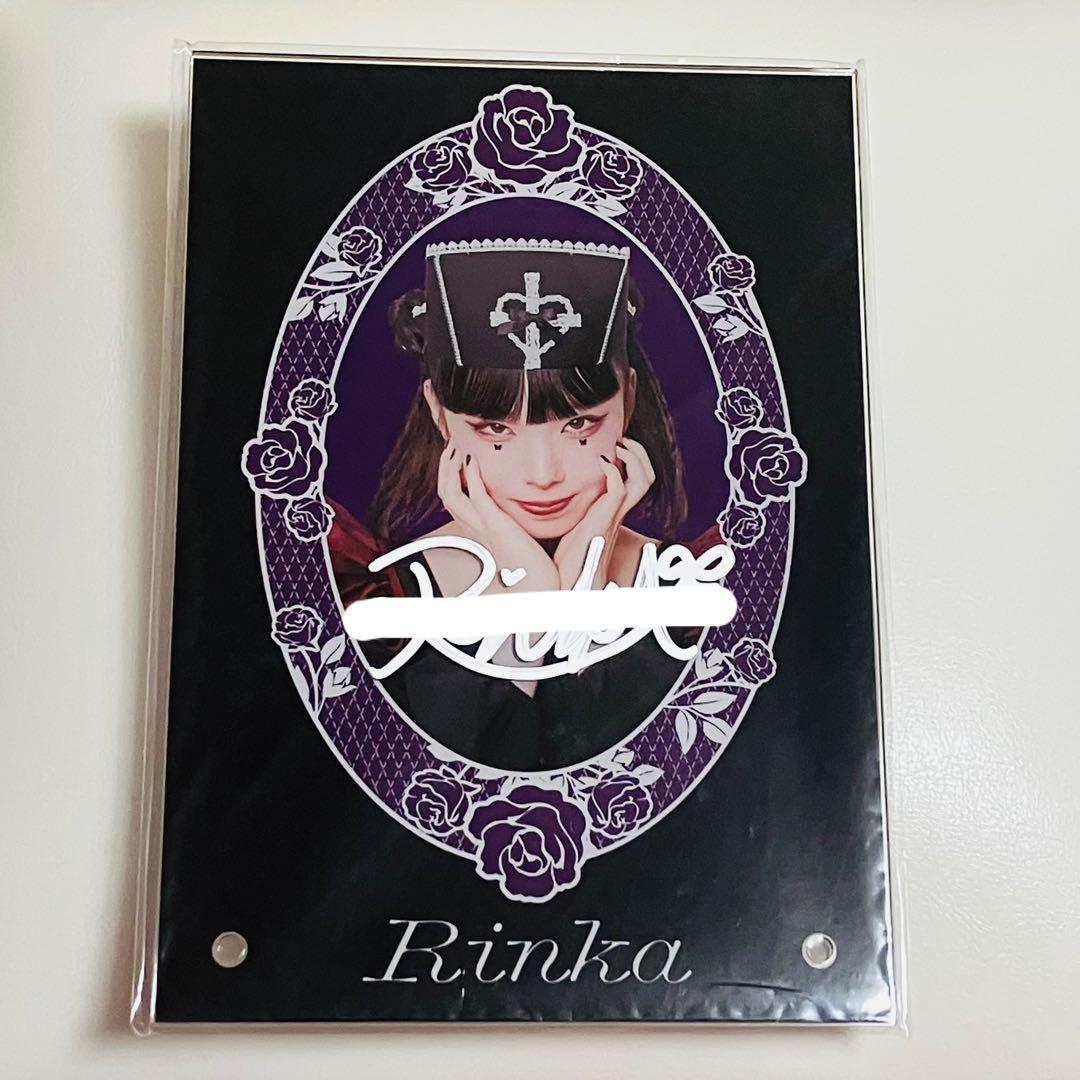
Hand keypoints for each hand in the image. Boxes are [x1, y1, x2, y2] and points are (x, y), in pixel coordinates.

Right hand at [436, 442, 559, 592]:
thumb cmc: (534, 566)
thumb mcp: (518, 538)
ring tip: (456, 448)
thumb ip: (513, 523)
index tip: (458, 457)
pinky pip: (475, 497)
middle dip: (445, 467)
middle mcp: (475, 529)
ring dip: (451, 468)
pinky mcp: (496, 527)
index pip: (452, 500)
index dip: (449, 477)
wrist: (540, 586)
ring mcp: (483, 528)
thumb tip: (519, 512)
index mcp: (479, 531)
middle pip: (444, 494)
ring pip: (450, 494)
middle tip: (451, 445)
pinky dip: (470, 477)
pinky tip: (473, 461)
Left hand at [553, 437, 655, 589]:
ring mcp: (614, 515)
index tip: (617, 445)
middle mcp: (619, 512)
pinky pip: (619, 489)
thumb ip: (576, 510)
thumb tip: (556, 494)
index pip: (637, 480)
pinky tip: (600, 461)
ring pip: (642, 480)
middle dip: (640, 453)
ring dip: (634, 457)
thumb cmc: (568, 557)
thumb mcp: (573, 526)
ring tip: (619, 444)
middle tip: (623, 439)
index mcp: (614, 512)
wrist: (569, 582)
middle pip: (647, 477)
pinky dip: (613, 470)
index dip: (634, 460)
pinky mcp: (605, 519)